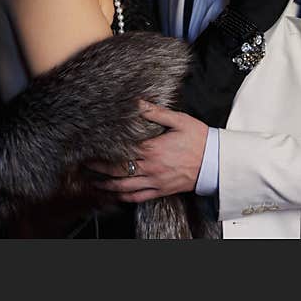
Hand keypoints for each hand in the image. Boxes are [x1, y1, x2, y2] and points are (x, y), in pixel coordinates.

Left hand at [87, 101, 208, 202]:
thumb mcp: (179, 120)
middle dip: (99, 168)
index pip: (121, 150)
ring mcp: (155, 181)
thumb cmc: (199, 139)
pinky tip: (114, 194)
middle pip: (117, 170)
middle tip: (84, 164)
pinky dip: (123, 197)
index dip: (104, 150)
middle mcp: (151, 167)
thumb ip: (156, 113)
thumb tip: (138, 103)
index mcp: (153, 149)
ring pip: (124, 186)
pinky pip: (138, 197)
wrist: (216, 162)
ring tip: (93, 181)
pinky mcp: (161, 190)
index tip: (91, 146)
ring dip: (106, 184)